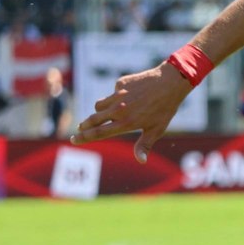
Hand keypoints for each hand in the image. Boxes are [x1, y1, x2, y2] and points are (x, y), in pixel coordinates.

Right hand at [72, 61, 193, 161]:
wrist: (170, 83)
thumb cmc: (164, 109)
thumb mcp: (157, 129)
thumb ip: (144, 145)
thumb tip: (141, 161)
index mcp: (127, 123)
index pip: (100, 133)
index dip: (85, 137)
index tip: (74, 140)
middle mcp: (119, 109)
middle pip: (93, 119)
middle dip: (84, 126)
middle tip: (80, 129)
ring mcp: (118, 95)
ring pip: (99, 106)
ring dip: (99, 112)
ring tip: (105, 115)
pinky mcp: (119, 84)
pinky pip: (112, 93)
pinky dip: (115, 97)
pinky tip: (129, 96)